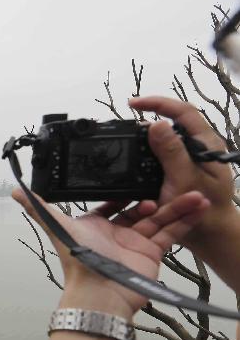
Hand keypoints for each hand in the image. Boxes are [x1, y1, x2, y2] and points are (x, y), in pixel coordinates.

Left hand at [13, 188, 209, 316]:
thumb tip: (16, 190)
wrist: (101, 293)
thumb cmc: (79, 261)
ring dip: (176, 206)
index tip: (137, 177)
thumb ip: (39, 207)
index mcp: (94, 224)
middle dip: (156, 196)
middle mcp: (115, 233)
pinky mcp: (152, 254)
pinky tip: (198, 208)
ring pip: (160, 219)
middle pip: (140, 208)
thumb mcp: (58, 226)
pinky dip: (185, 221)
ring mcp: (135, 244)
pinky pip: (171, 234)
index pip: (113, 202)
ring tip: (195, 194)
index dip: (125, 190)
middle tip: (171, 183)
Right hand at [128, 96, 235, 250]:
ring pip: (169, 138)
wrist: (211, 236)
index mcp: (207, 145)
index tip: (134, 104)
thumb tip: (156, 124)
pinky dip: (150, 151)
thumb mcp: (183, 180)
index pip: (183, 112)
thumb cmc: (202, 211)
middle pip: (176, 121)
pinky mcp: (184, 170)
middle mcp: (201, 148)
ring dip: (149, 135)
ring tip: (129, 139)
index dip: (158, 103)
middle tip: (127, 122)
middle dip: (151, 115)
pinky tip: (138, 157)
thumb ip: (171, 152)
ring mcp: (193, 159)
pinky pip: (165, 154)